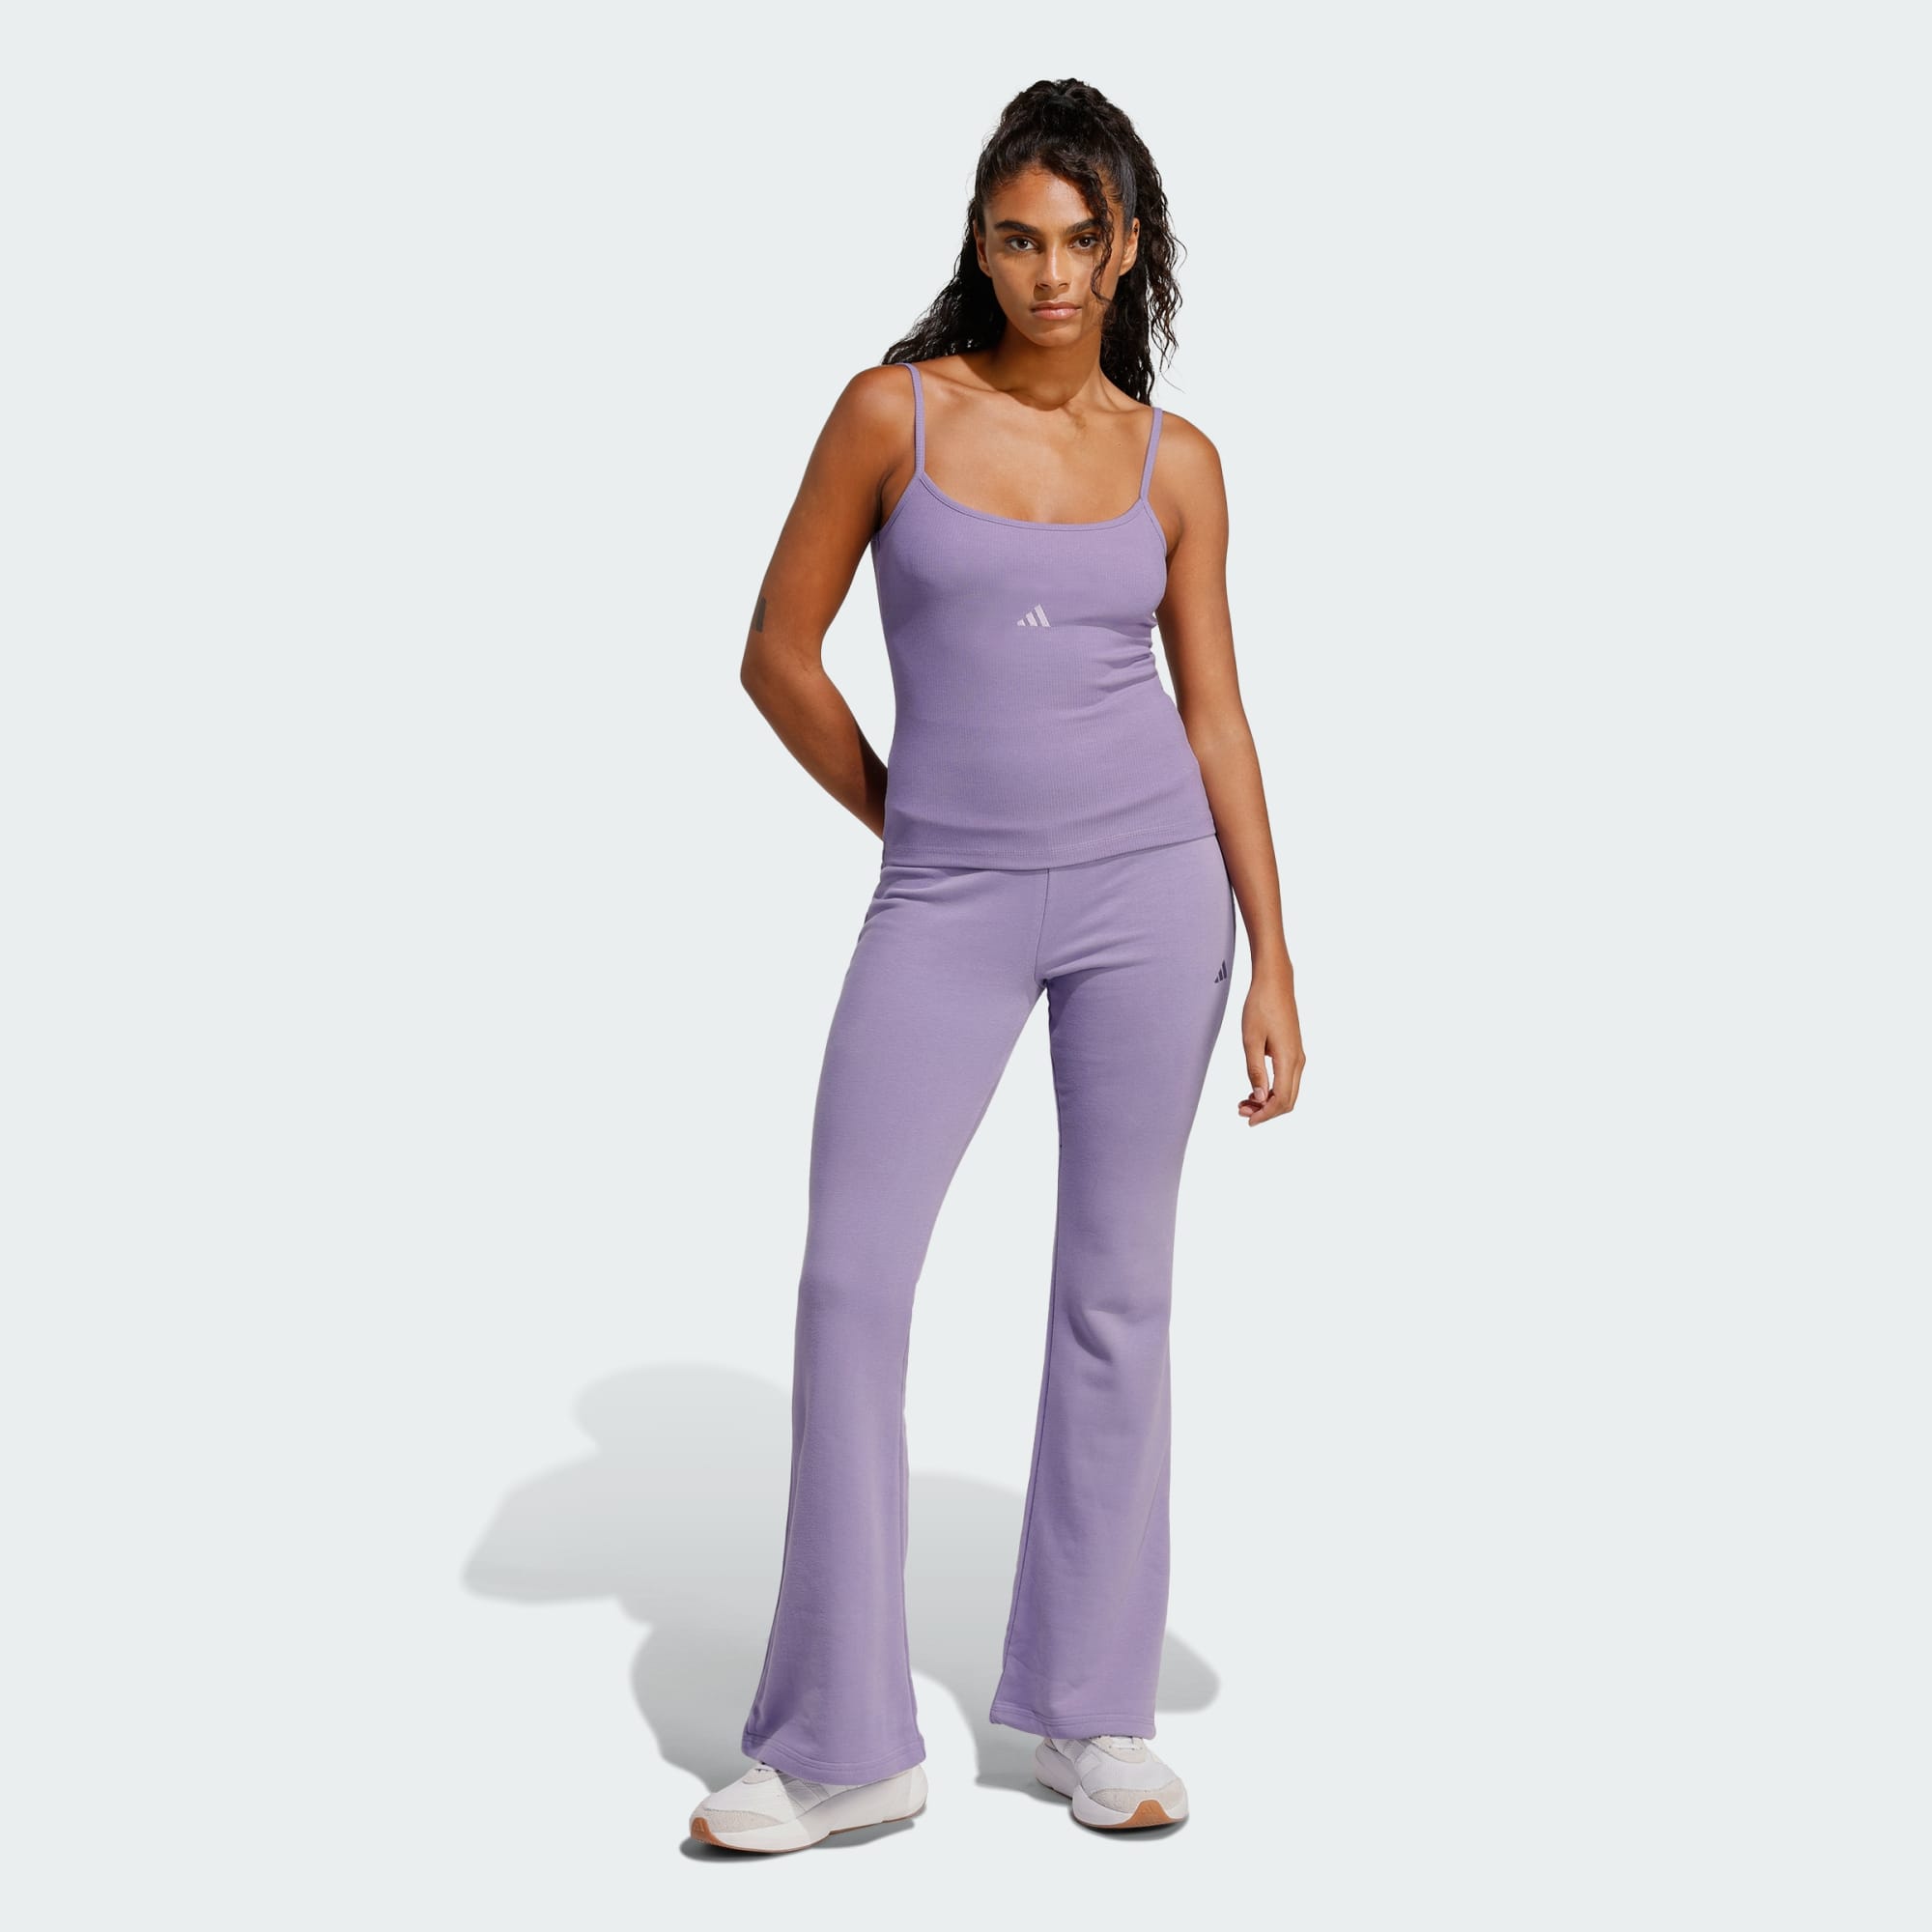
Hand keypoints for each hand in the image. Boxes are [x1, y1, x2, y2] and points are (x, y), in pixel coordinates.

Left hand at [1238, 965, 1304, 1125]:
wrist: (1275, 983)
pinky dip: (1273, 1090)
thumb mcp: (1251, 1040)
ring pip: (1288, 1091)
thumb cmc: (1260, 1007)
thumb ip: (1255, 1071)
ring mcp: (1298, 1056)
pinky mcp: (1294, 1051)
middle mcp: (1298, 1060)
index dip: (1266, 1115)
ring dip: (1268, 1102)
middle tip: (1241, 1111)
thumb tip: (1260, 1099)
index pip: (1281, 1100)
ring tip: (1244, 1102)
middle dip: (1266, 1111)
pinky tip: (1255, 1089)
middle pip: (1288, 1100)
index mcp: (1288, 1059)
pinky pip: (1287, 1079)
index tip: (1248, 1120)